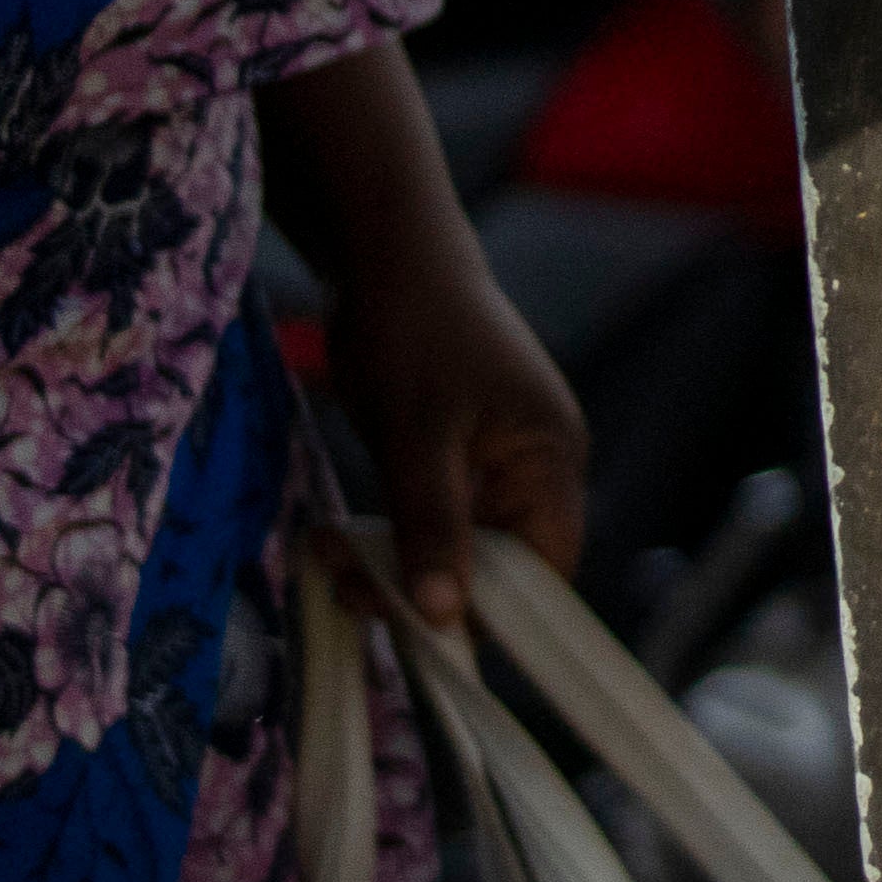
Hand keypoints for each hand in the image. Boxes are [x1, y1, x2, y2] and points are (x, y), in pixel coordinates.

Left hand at [314, 210, 588, 632]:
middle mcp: (537, 466)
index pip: (546, 569)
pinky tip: (344, 534)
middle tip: (347, 586)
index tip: (420, 631)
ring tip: (330, 554)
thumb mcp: (415, 434)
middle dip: (425, 583)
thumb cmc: (411, 330)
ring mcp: (498, 458)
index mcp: (551, 460)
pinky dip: (391, 530)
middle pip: (499, 562)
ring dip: (396, 558)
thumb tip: (443, 618)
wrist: (385, 250)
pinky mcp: (458, 449)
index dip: (494, 610)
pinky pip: (435, 514)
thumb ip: (432, 525)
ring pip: (458, 541)